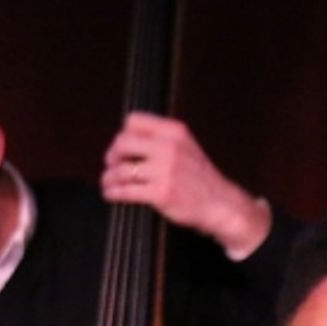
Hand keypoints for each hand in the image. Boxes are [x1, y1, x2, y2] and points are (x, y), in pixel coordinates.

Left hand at [101, 112, 269, 256]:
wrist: (219, 202)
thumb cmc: (199, 177)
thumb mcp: (185, 146)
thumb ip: (161, 140)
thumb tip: (127, 141)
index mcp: (174, 131)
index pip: (134, 121)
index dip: (122, 134)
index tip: (120, 148)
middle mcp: (168, 147)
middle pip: (123, 143)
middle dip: (111, 156)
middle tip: (110, 166)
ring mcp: (164, 170)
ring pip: (121, 170)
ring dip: (108, 178)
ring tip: (107, 183)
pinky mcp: (160, 193)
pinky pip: (126, 191)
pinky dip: (113, 192)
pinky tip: (111, 194)